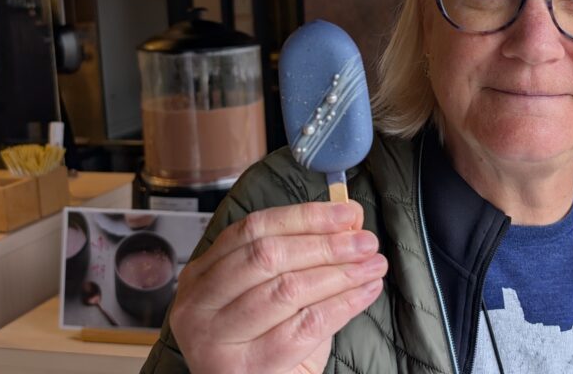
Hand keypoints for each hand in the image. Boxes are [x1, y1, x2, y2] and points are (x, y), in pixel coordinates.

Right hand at [169, 202, 386, 373]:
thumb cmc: (270, 341)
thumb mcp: (282, 292)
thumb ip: (309, 253)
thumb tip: (350, 218)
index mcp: (202, 275)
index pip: (253, 229)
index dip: (304, 217)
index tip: (347, 213)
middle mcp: (198, 305)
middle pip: (268, 257)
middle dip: (326, 244)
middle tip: (366, 242)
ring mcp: (215, 339)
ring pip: (287, 290)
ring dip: (340, 273)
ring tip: (373, 266)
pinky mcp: (244, 368)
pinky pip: (304, 327)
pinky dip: (342, 305)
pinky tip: (365, 293)